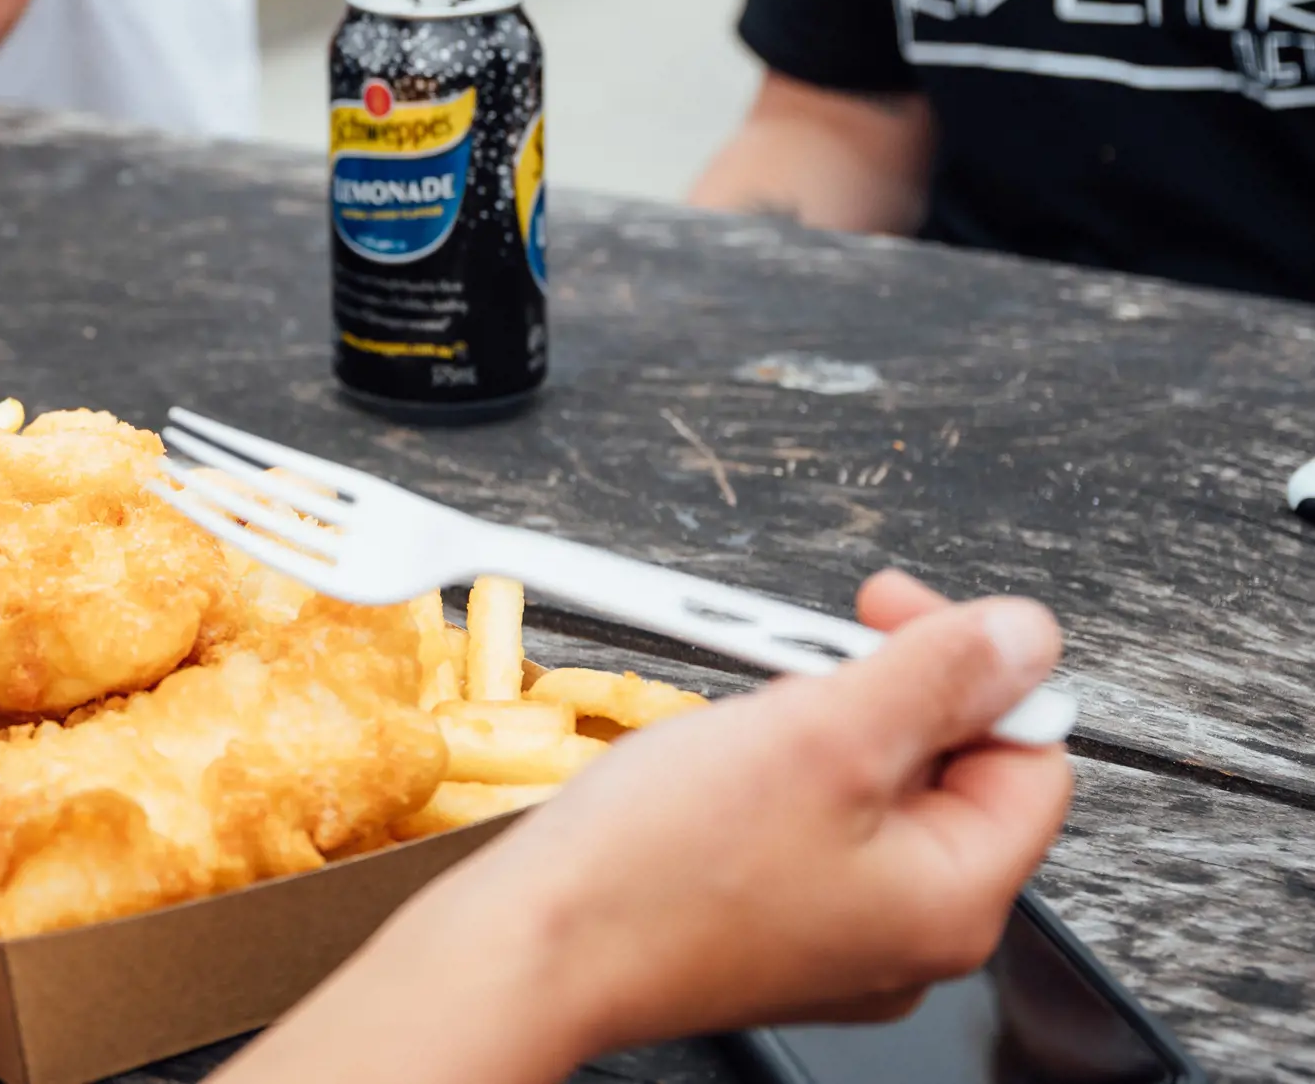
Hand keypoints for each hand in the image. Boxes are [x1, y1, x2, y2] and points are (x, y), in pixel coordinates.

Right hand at [237, 574, 1072, 1083]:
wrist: (534, 947)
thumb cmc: (657, 869)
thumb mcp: (819, 732)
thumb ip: (936, 673)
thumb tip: (1024, 638)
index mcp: (955, 900)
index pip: (1029, 754)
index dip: (969, 667)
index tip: (888, 616)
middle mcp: (912, 934)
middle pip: (948, 772)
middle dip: (879, 693)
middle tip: (802, 658)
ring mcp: (838, 939)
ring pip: (871, 796)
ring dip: (820, 728)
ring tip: (747, 711)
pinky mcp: (769, 929)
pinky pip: (811, 831)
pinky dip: (776, 778)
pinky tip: (717, 761)